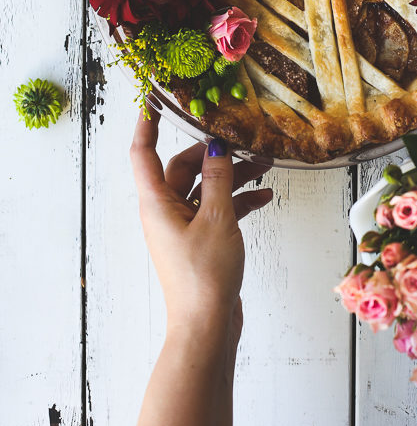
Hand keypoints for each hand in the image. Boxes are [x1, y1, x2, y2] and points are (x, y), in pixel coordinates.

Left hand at [130, 107, 272, 338]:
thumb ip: (218, 177)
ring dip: (232, 175)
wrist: (207, 326)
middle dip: (212, 152)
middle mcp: (165, 212)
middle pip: (183, 168)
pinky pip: (217, 210)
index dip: (146, 124)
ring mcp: (183, 228)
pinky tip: (264, 197)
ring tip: (265, 164)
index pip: (142, 154)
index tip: (154, 99)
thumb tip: (216, 145)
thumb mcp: (216, 217)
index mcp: (156, 203)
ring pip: (205, 188)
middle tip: (240, 139)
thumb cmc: (204, 276)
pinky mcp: (201, 242)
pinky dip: (238, 201)